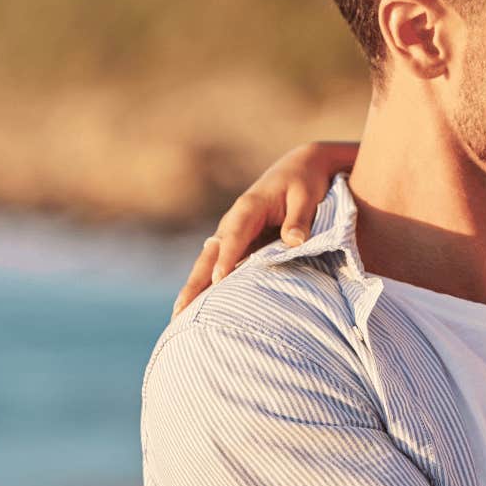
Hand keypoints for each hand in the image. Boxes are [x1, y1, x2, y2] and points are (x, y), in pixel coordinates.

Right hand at [171, 140, 358, 316]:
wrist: (300, 167)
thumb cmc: (304, 181)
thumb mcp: (307, 196)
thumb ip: (299, 219)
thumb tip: (294, 241)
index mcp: (248, 207)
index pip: (234, 236)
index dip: (226, 258)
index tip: (218, 280)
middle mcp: (233, 222)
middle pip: (209, 255)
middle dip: (195, 282)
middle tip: (180, 311)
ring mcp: (232, 234)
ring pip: (207, 263)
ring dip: (193, 289)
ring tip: (178, 318)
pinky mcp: (238, 243)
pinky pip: (218, 266)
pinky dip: (206, 285)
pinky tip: (197, 308)